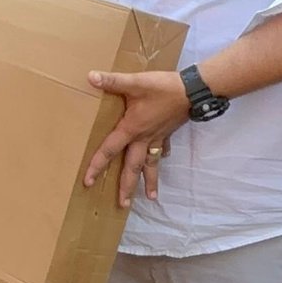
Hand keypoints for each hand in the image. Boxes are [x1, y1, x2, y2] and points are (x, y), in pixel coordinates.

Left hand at [83, 70, 189, 207]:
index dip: (98, 165)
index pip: (110, 150)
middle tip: (122, 205)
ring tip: (151, 198)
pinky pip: (162, 149)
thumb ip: (113, 81)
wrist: (193, 90)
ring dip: (150, 181)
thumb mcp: (136, 82)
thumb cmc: (163, 88)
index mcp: (132, 129)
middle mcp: (144, 138)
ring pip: (151, 164)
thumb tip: (90, 77)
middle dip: (127, 187)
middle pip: (133, 167)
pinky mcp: (168, 132)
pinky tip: (162, 161)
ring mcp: (158, 137)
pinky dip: (160, 157)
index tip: (88, 182)